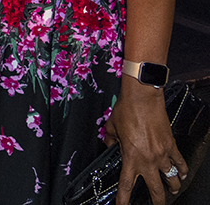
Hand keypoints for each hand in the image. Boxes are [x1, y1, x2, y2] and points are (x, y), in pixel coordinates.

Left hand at [104, 78, 186, 204]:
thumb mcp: (111, 127)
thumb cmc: (126, 109)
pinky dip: (182, 170)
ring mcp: (162, 154)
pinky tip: (182, 174)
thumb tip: (110, 146)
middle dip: (157, 202)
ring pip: (171, 179)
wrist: (143, 98)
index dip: (124, 200)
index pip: (126, 185)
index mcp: (130, 157)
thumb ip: (110, 141)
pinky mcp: (171, 145)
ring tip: (172, 190)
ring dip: (172, 187)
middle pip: (155, 189)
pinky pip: (180, 162)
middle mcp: (148, 159)